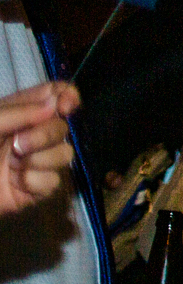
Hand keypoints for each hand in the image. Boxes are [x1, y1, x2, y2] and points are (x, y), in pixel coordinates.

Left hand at [0, 83, 75, 217]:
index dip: (67, 96)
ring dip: (41, 159)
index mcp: (18, 114)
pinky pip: (54, 181)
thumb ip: (19, 112)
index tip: (64, 106)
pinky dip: (36, 182)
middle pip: (63, 126)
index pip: (54, 95)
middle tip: (18, 145)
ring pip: (65, 154)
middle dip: (45, 135)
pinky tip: (16, 182)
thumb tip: (55, 104)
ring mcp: (35, 161)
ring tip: (14, 166)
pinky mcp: (36, 188)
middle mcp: (30, 134)